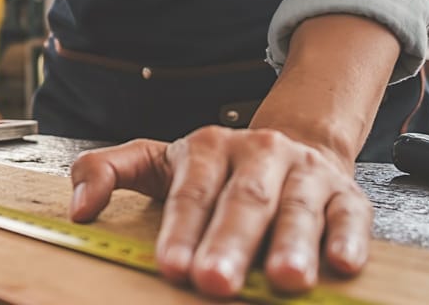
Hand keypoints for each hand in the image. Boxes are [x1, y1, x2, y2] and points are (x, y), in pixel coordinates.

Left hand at [69, 126, 371, 296]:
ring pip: (299, 208)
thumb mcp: (153, 161)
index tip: (169, 265)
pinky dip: (348, 239)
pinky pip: (350, 215)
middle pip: (244, 201)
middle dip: (229, 244)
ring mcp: (305, 172)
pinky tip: (341, 264)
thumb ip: (107, 173)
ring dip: (293, 244)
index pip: (191, 192)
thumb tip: (77, 210)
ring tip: (284, 279)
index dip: (180, 230)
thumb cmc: (212, 169)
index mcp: (207, 147)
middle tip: (215, 282)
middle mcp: (260, 153)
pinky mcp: (346, 194)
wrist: (289, 147)